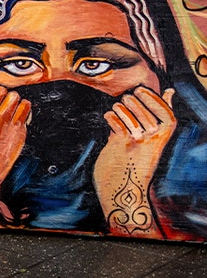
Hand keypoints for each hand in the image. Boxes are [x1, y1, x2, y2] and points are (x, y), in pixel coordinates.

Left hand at [94, 86, 175, 234]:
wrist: (122, 188)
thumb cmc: (135, 159)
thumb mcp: (151, 138)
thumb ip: (157, 116)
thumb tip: (170, 91)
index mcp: (162, 138)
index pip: (166, 113)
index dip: (154, 98)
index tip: (141, 90)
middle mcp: (152, 141)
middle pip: (145, 112)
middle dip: (133, 101)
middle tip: (126, 98)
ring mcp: (137, 144)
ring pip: (130, 117)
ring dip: (120, 109)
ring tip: (116, 108)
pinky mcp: (121, 147)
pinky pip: (116, 125)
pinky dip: (111, 117)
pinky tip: (108, 117)